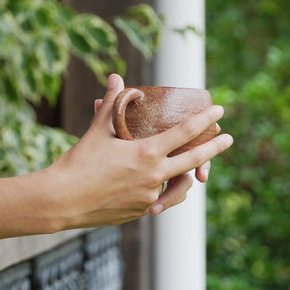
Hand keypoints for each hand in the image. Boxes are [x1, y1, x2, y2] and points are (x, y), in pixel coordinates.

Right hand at [45, 75, 231, 229]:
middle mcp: (154, 176)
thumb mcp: (97, 130)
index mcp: (146, 152)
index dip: (205, 119)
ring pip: (178, 185)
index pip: (185, 132)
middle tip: (228, 138)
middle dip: (214, 148)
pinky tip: (158, 185)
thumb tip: (116, 78)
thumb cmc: (78, 162)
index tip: (219, 110)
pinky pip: (159, 198)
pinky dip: (161, 190)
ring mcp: (149, 196)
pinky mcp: (140, 211)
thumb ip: (111, 104)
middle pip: (194, 160)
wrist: (61, 200)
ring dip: (186, 176)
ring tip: (194, 171)